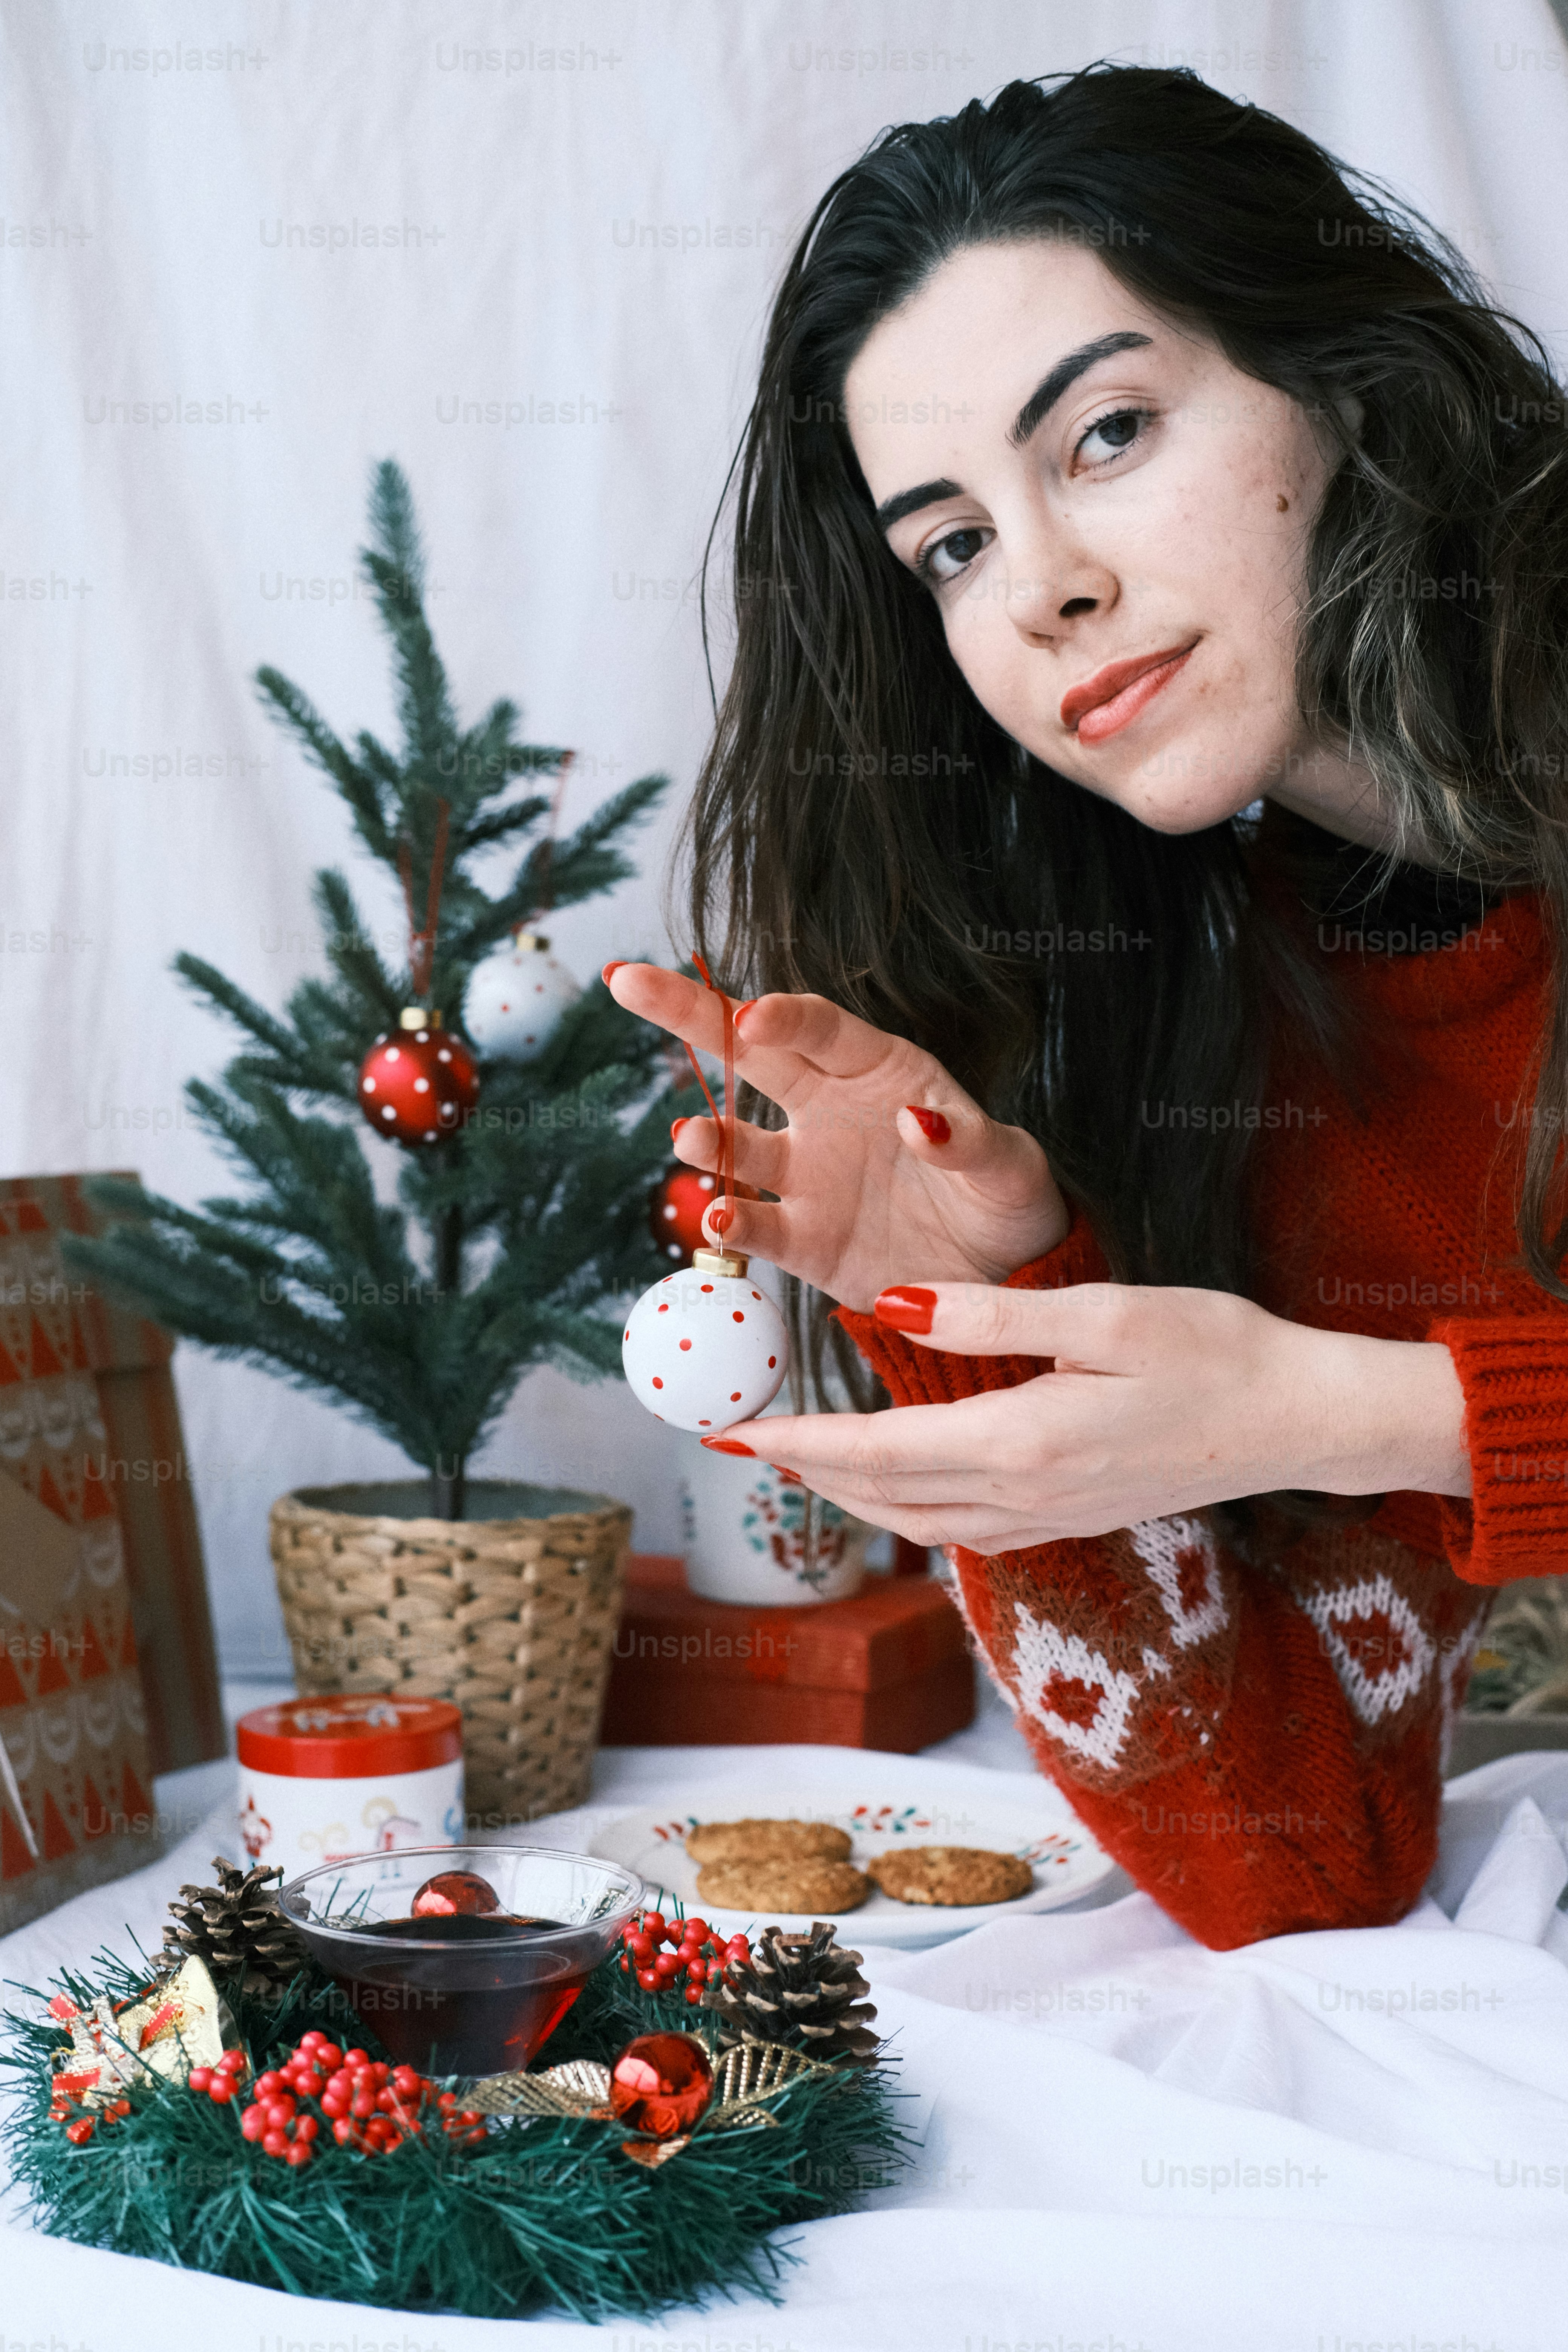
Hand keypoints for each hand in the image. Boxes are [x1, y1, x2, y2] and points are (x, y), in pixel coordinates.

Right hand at [606, 963, 1067, 1310]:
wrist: (1002, 1280)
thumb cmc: (1007, 1200)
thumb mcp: (1011, 1167)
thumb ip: (970, 1142)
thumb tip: (920, 1120)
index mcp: (882, 1072)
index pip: (822, 1029)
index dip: (784, 1018)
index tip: (751, 1016)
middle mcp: (831, 1111)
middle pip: (751, 1054)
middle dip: (691, 1015)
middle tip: (629, 980)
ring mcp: (809, 1176)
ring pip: (741, 1146)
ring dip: (710, 1139)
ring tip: (690, 1139)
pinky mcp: (803, 1240)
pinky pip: (758, 1229)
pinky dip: (734, 1225)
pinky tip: (721, 1220)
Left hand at [706, 1281, 1471, 1549]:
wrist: (1300, 1421)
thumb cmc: (1217, 1350)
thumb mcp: (1104, 1313)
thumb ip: (991, 1317)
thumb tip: (891, 1306)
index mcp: (1024, 1441)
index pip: (876, 1452)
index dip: (795, 1443)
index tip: (729, 1429)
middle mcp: (1026, 1497)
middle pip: (883, 1495)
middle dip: (804, 1471)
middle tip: (740, 1440)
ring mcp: (1050, 1519)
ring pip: (917, 1521)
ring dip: (849, 1494)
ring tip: (799, 1460)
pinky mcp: (1071, 1520)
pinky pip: (962, 1530)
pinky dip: (908, 1508)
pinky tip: (897, 1483)